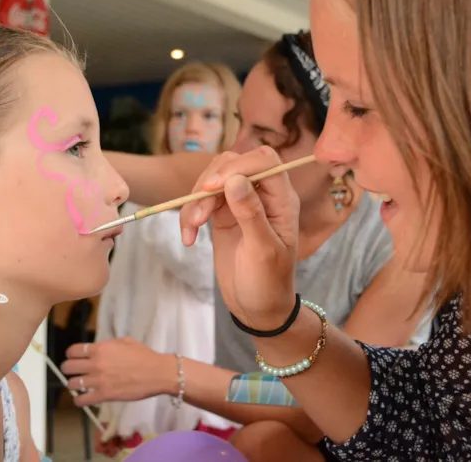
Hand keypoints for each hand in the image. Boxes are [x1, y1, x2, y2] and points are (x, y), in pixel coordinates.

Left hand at [61, 338, 177, 406]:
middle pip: (68, 367)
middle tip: (72, 372)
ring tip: (78, 385)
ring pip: (72, 384)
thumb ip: (109, 345)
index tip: (72, 357)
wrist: (157, 373)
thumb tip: (100, 348)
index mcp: (100, 348)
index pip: (73, 350)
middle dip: (67, 369)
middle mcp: (96, 363)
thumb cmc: (144, 356)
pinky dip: (79, 400)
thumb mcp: (125, 342)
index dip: (70, 354)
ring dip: (73, 384)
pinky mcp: (104, 395)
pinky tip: (81, 399)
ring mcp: (98, 380)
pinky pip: (82, 400)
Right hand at [179, 146, 300, 330]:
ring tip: (191, 228)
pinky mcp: (222, 214)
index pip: (264, 161)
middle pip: (234, 163)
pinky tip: (188, 239)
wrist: (258, 309)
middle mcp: (263, 195)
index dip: (238, 166)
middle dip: (210, 182)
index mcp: (282, 199)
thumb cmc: (269, 283)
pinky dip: (190, 215)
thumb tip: (236, 180)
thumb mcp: (263, 251)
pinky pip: (202, 200)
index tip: (214, 187)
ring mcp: (241, 202)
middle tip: (197, 213)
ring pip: (214, 179)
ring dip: (196, 199)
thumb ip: (251, 214)